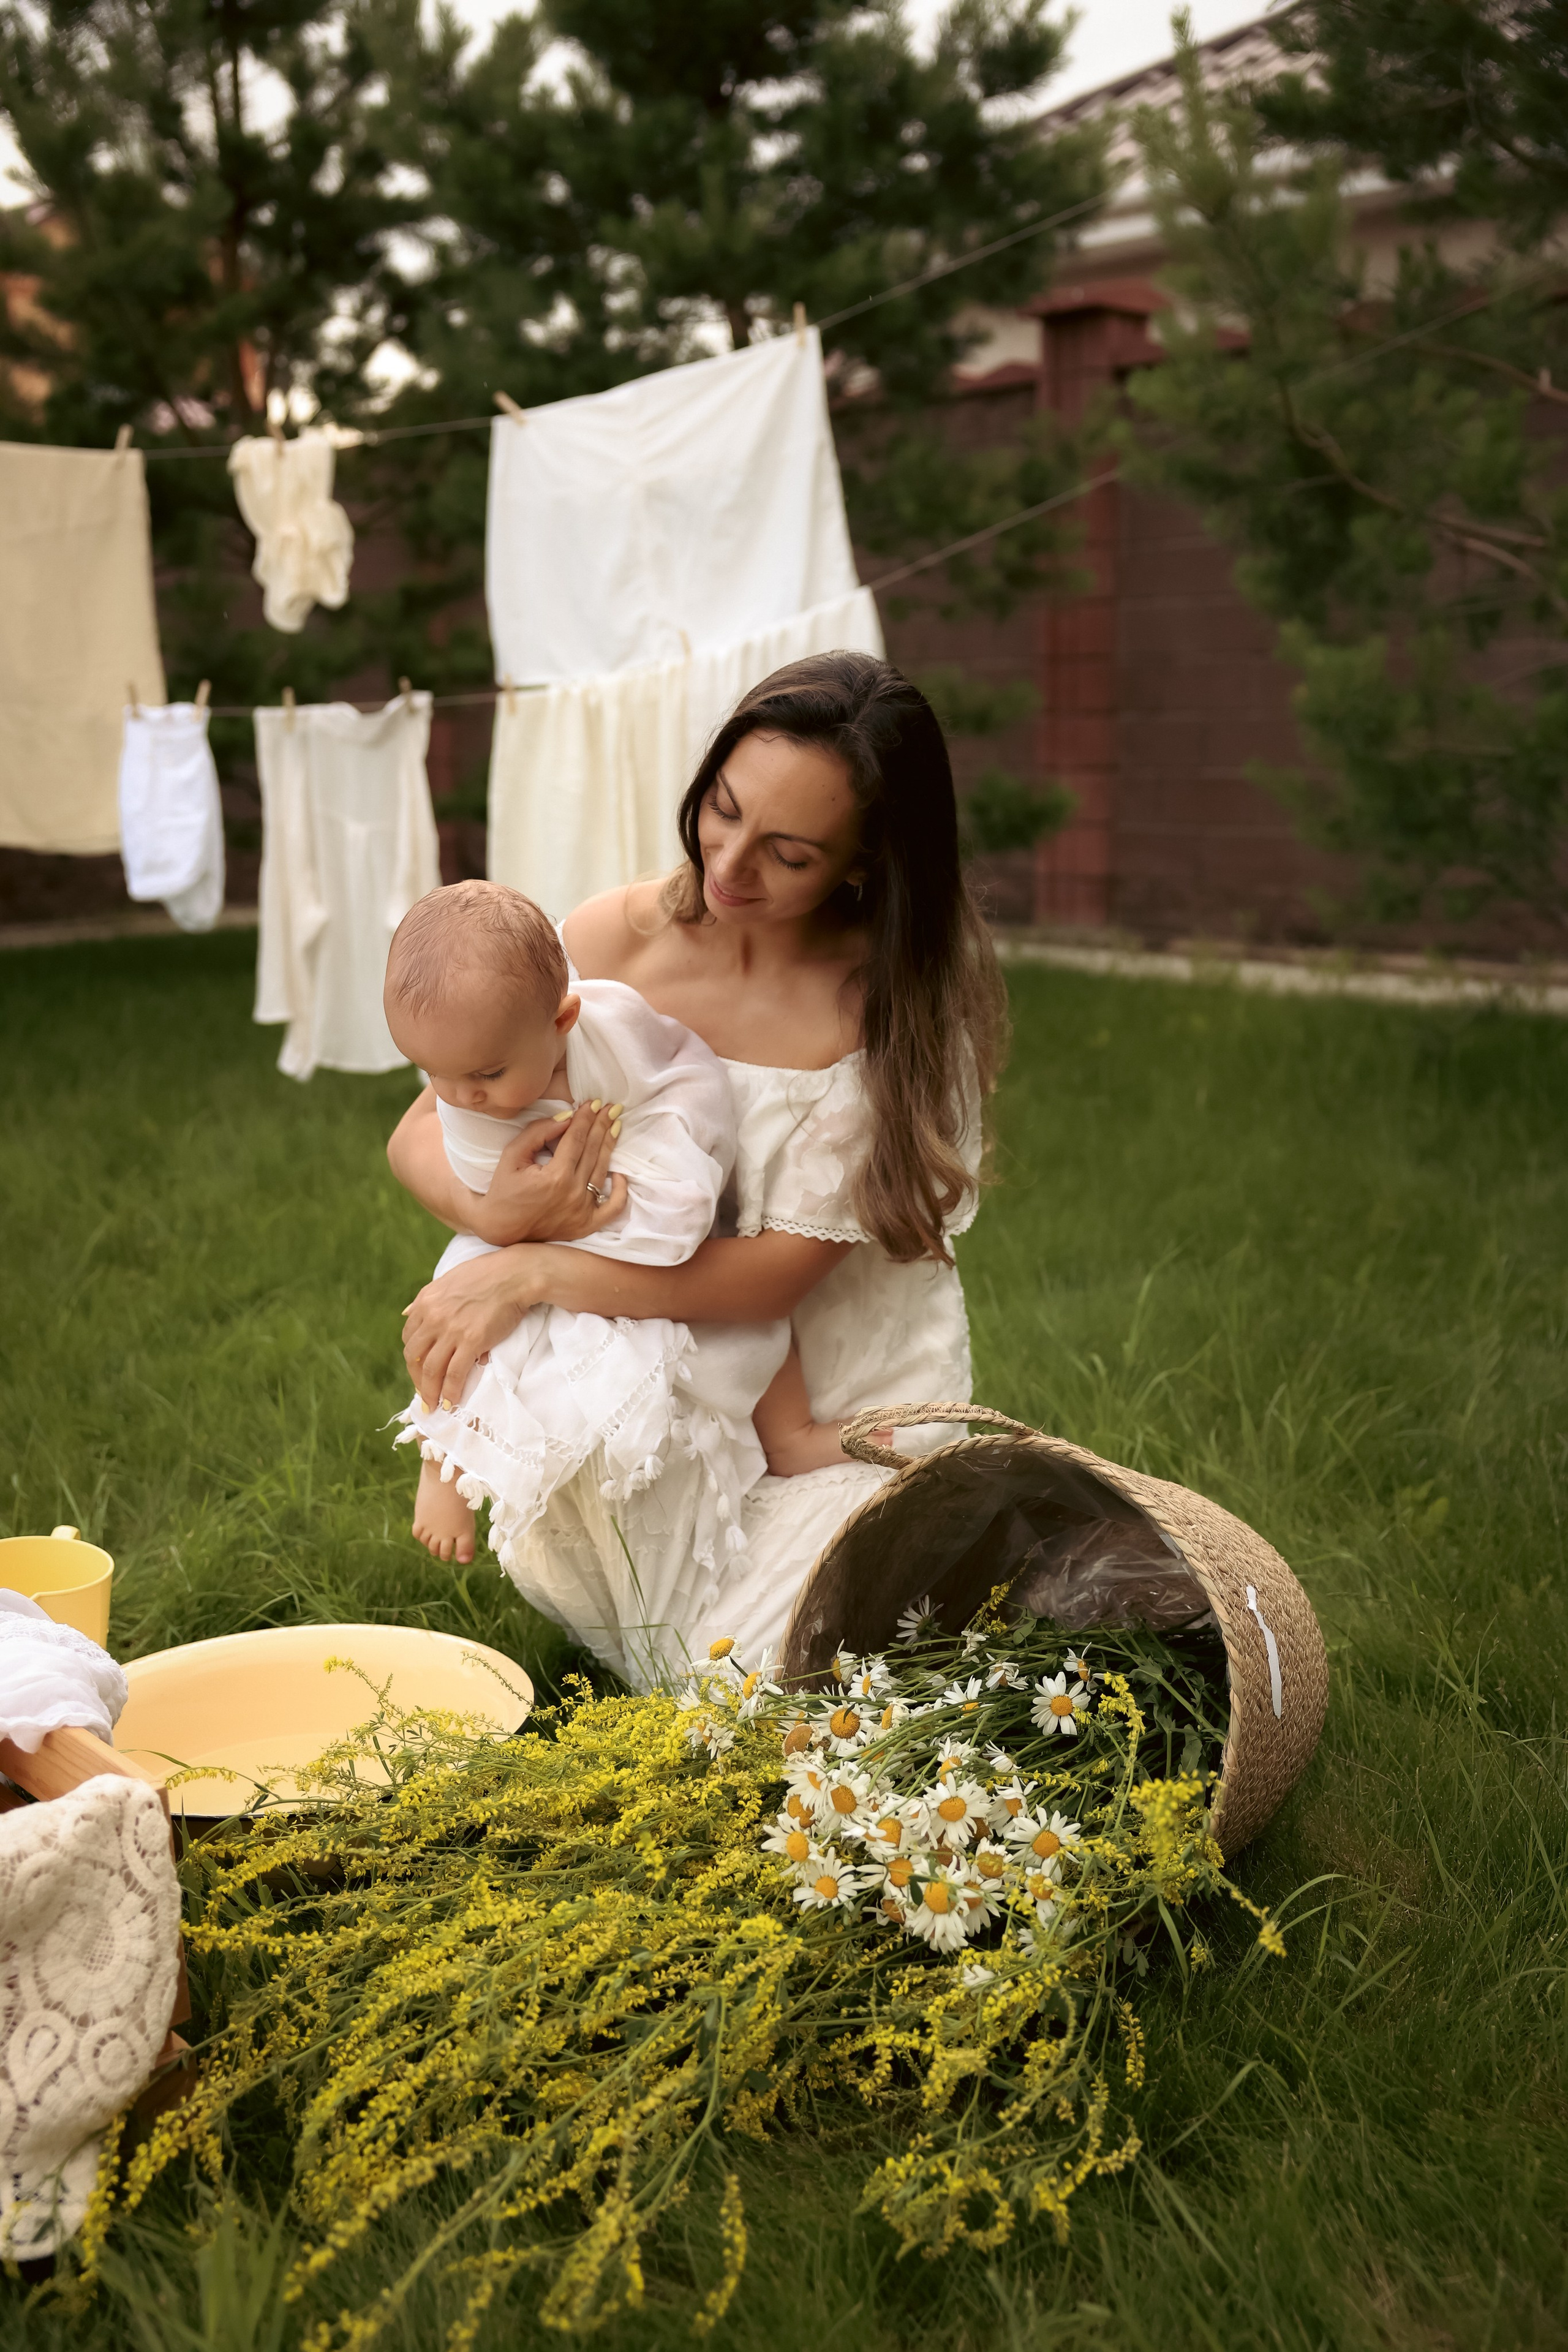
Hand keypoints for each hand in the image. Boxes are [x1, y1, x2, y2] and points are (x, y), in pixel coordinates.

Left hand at [403, 1249, 545, 1410]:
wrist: (515, 1275)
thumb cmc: (487, 1274)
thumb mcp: (448, 1280)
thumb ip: (428, 1299)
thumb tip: (406, 1313)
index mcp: (425, 1301)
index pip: (409, 1337)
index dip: (413, 1358)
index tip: (420, 1369)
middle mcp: (433, 1316)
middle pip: (414, 1356)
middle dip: (416, 1379)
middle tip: (424, 1393)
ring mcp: (451, 1330)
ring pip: (431, 1369)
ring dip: (429, 1392)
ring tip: (433, 1405)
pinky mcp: (471, 1341)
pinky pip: (454, 1374)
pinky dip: (450, 1392)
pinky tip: (451, 1403)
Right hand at [470, 1100, 626, 1245]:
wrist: (501, 1229)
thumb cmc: (503, 1191)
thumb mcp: (512, 1155)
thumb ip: (537, 1133)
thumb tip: (566, 1117)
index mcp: (555, 1177)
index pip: (577, 1139)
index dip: (585, 1118)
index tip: (593, 1103)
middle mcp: (574, 1193)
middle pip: (593, 1151)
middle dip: (601, 1125)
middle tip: (611, 1107)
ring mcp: (583, 1211)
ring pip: (602, 1171)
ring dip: (610, 1146)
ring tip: (615, 1125)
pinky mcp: (587, 1225)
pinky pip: (612, 1207)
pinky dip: (620, 1191)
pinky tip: (619, 1174)